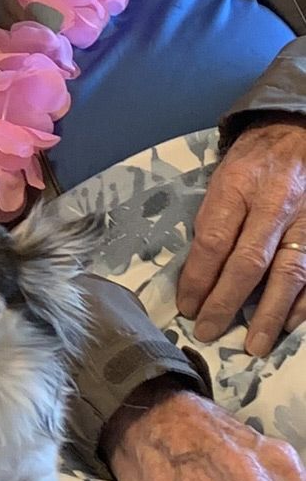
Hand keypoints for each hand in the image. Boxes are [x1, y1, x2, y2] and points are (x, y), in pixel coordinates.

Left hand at [177, 117, 305, 355]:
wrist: (296, 135)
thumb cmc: (251, 164)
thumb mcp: (222, 181)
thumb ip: (212, 223)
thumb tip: (196, 276)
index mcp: (238, 187)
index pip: (214, 240)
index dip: (198, 278)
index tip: (187, 307)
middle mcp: (274, 204)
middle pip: (249, 261)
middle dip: (227, 302)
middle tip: (209, 332)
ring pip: (289, 273)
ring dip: (269, 313)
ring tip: (254, 345)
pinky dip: (303, 303)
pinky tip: (288, 325)